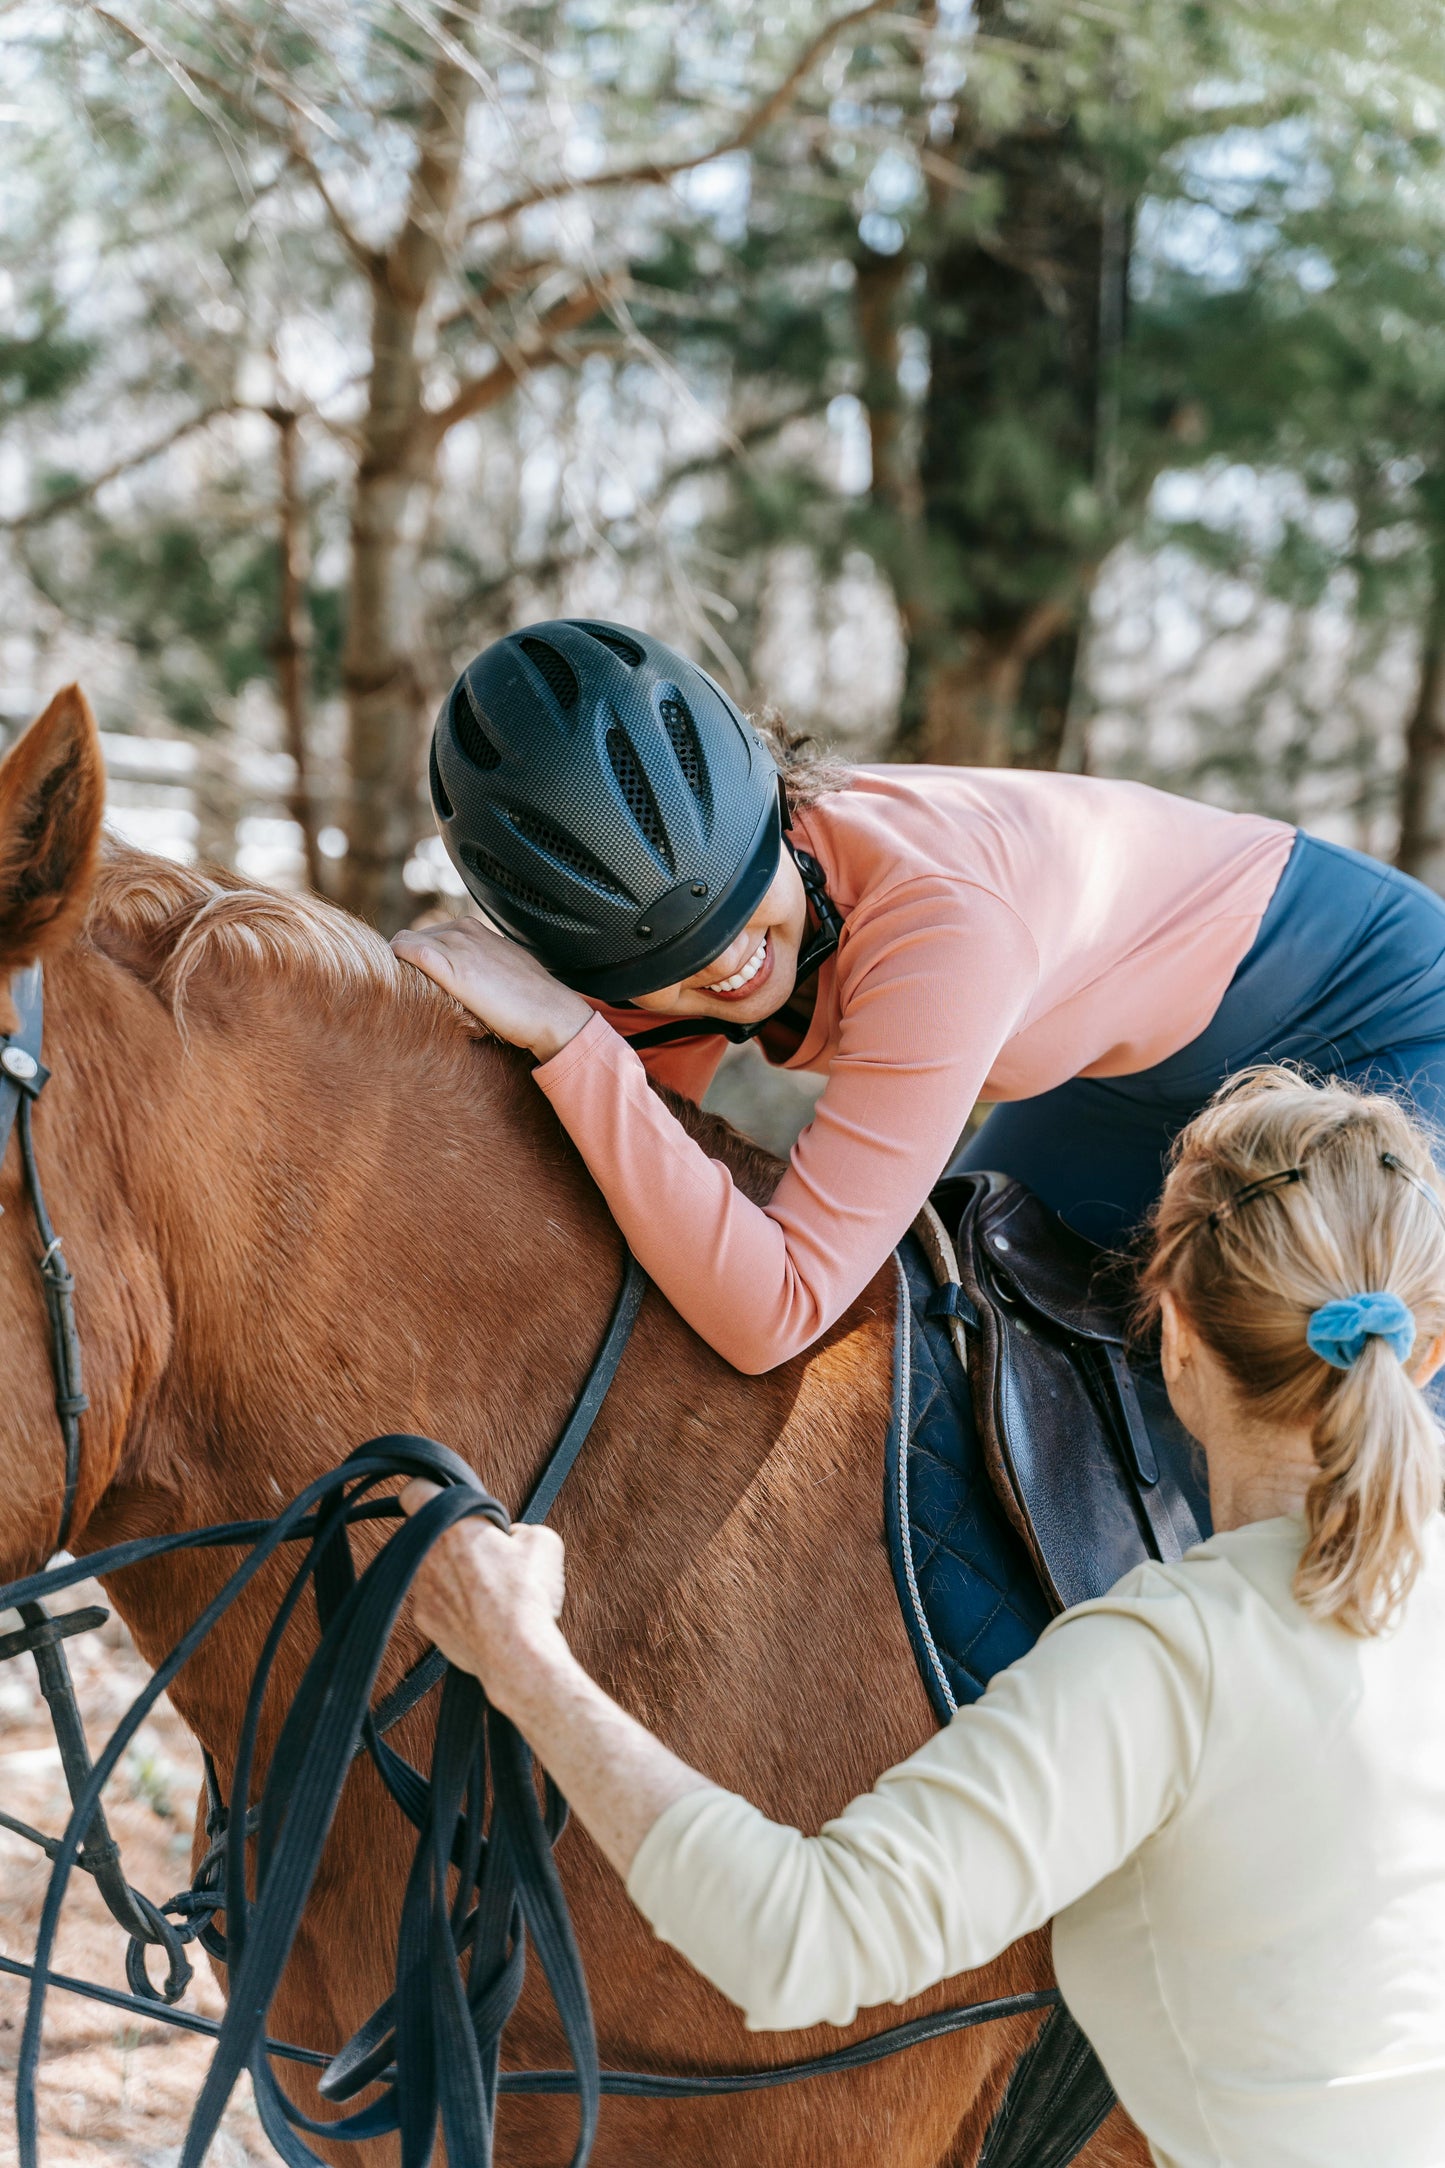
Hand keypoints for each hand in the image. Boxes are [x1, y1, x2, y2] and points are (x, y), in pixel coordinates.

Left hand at [392, 918, 592, 1061]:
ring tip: (404, 993)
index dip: (415, 956)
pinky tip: (398, 985)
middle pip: (411, 937)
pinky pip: (411, 953)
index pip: (427, 934)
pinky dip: (399, 964)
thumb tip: (463, 977)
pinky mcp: (454, 969)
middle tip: (406, 991)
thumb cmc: (529, 998)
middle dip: (404, 961)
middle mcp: (463, 931)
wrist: (550, 1011)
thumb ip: (477, 962)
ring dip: (400, 966)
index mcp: (474, 929)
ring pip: (405, 943)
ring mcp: (458, 947)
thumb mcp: (501, 966)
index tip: (413, 980)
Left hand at [400, 1479, 569, 1708]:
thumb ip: (519, 1529)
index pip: (415, 1491)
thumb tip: (511, 1539)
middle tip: (483, 1551)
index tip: (445, 1499)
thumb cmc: (527, 1592)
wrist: (516, 1652)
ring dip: (452, 1573)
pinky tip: (482, 1614)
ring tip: (488, 1589)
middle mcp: (428, 1553)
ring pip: (432, 1569)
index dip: (429, 1491)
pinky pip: (437, 1602)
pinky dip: (454, 1605)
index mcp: (452, 1524)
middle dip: (453, 1538)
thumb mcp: (543, 1540)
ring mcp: (422, 1589)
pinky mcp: (426, 1621)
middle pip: (430, 1534)